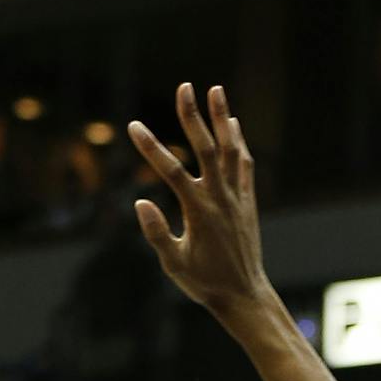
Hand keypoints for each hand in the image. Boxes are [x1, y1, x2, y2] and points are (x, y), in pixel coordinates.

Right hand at [128, 84, 274, 316]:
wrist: (244, 294)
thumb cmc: (203, 282)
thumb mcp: (173, 263)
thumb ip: (157, 232)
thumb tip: (139, 203)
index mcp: (199, 212)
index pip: (171, 172)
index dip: (150, 147)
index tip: (133, 125)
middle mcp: (221, 198)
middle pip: (205, 148)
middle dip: (192, 116)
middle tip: (184, 86)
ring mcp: (237, 197)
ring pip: (229, 149)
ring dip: (222, 118)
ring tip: (215, 90)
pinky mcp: (248, 201)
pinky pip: (243, 165)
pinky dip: (238, 142)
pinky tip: (232, 125)